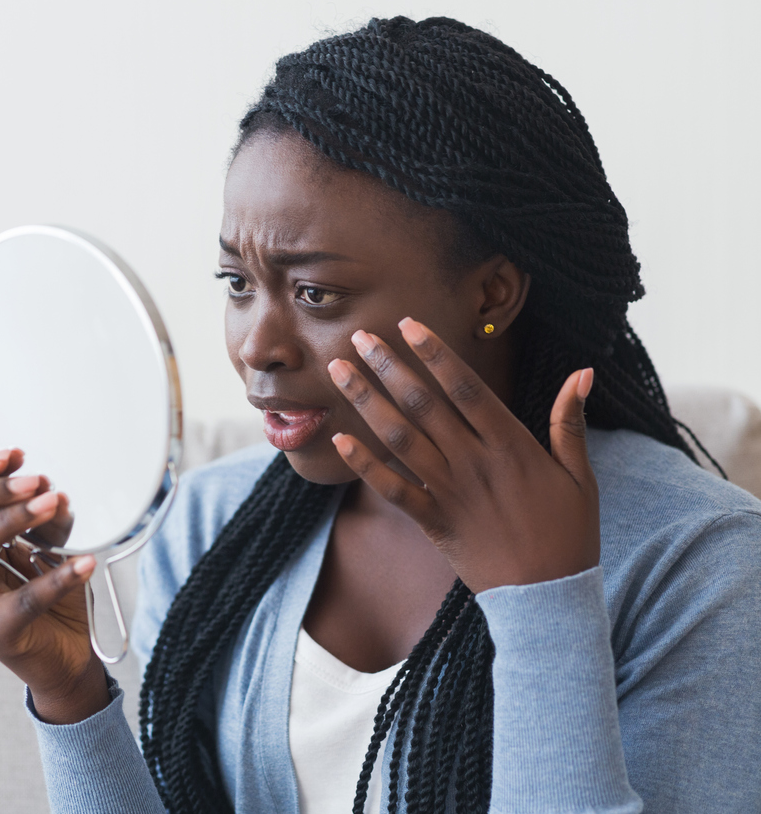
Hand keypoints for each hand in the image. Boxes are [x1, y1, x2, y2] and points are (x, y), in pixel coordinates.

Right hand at [0, 448, 109, 722]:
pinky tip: (84, 561)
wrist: (64, 659)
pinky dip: (56, 577)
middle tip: (33, 479)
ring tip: (52, 503)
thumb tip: (54, 491)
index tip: (11, 455)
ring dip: (8, 520)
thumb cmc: (50, 599)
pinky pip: (22, 601)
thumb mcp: (49, 547)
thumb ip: (48, 519)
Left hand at [328, 318, 598, 591]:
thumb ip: (570, 421)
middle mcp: (474, 462)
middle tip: (359, 337)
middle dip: (389, 366)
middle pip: (423, 404)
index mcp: (511, 445)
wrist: (548, 598)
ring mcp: (449, 492)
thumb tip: (583, 371)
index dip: (434, 353)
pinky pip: (392, 489)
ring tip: (339, 372)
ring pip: (400, 438)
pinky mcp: (432, 522)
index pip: (465, 388)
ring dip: (367, 402)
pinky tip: (339, 439)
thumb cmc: (568, 534)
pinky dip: (364, 465)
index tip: (407, 324)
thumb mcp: (580, 475)